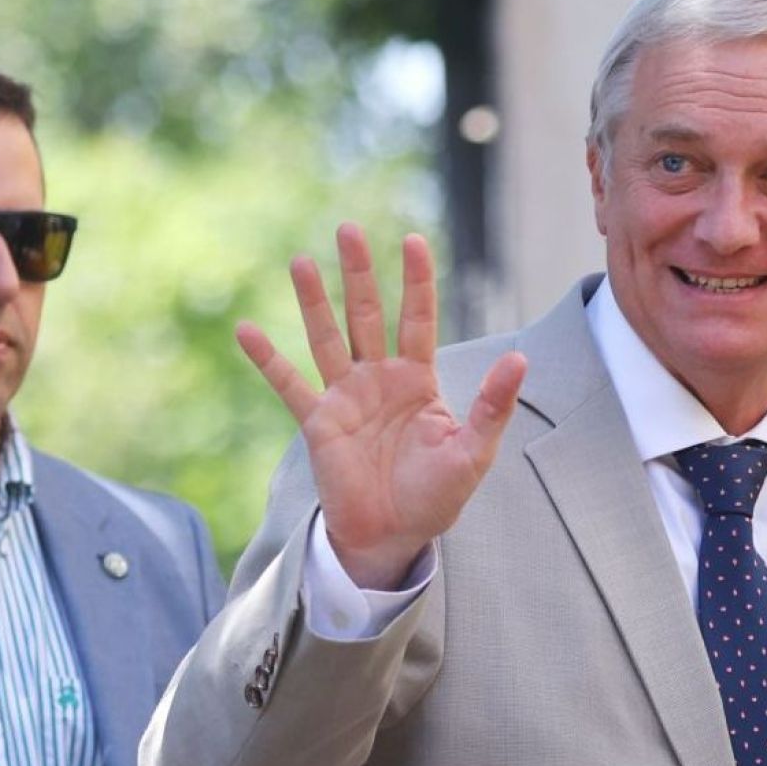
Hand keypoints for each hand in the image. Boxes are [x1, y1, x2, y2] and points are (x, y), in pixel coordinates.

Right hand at [236, 224, 526, 589]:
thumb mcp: (473, 452)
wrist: (393, 536)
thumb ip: (493, 405)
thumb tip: (520, 358)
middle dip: (360, 273)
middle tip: (349, 229)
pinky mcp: (318, 423)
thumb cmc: (437, 496)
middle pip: (368, 315)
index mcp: (420, 380)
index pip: (418, 318)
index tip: (413, 238)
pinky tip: (246, 329)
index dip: (417, 280)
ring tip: (302, 260)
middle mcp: (380, 378)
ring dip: (314, 301)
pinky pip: (288, 384)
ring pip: (328, 337)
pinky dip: (267, 358)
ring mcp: (346, 397)